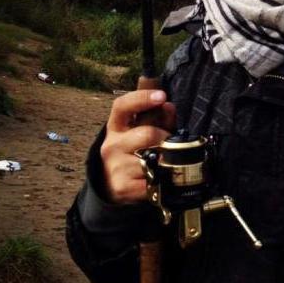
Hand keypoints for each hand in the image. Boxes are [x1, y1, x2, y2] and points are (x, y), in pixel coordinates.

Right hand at [100, 89, 175, 204]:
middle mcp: (112, 145)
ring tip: (163, 163)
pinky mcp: (123, 186)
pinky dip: (161, 180)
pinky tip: (158, 179)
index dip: (142, 98)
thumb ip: (158, 119)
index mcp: (116, 127)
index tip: (161, 96)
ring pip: (152, 159)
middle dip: (165, 137)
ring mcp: (116, 166)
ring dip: (164, 161)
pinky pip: (153, 180)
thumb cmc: (134, 152)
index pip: (122, 106)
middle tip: (171, 144)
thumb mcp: (142, 132)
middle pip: (146, 134)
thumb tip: (169, 106)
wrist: (113, 184)